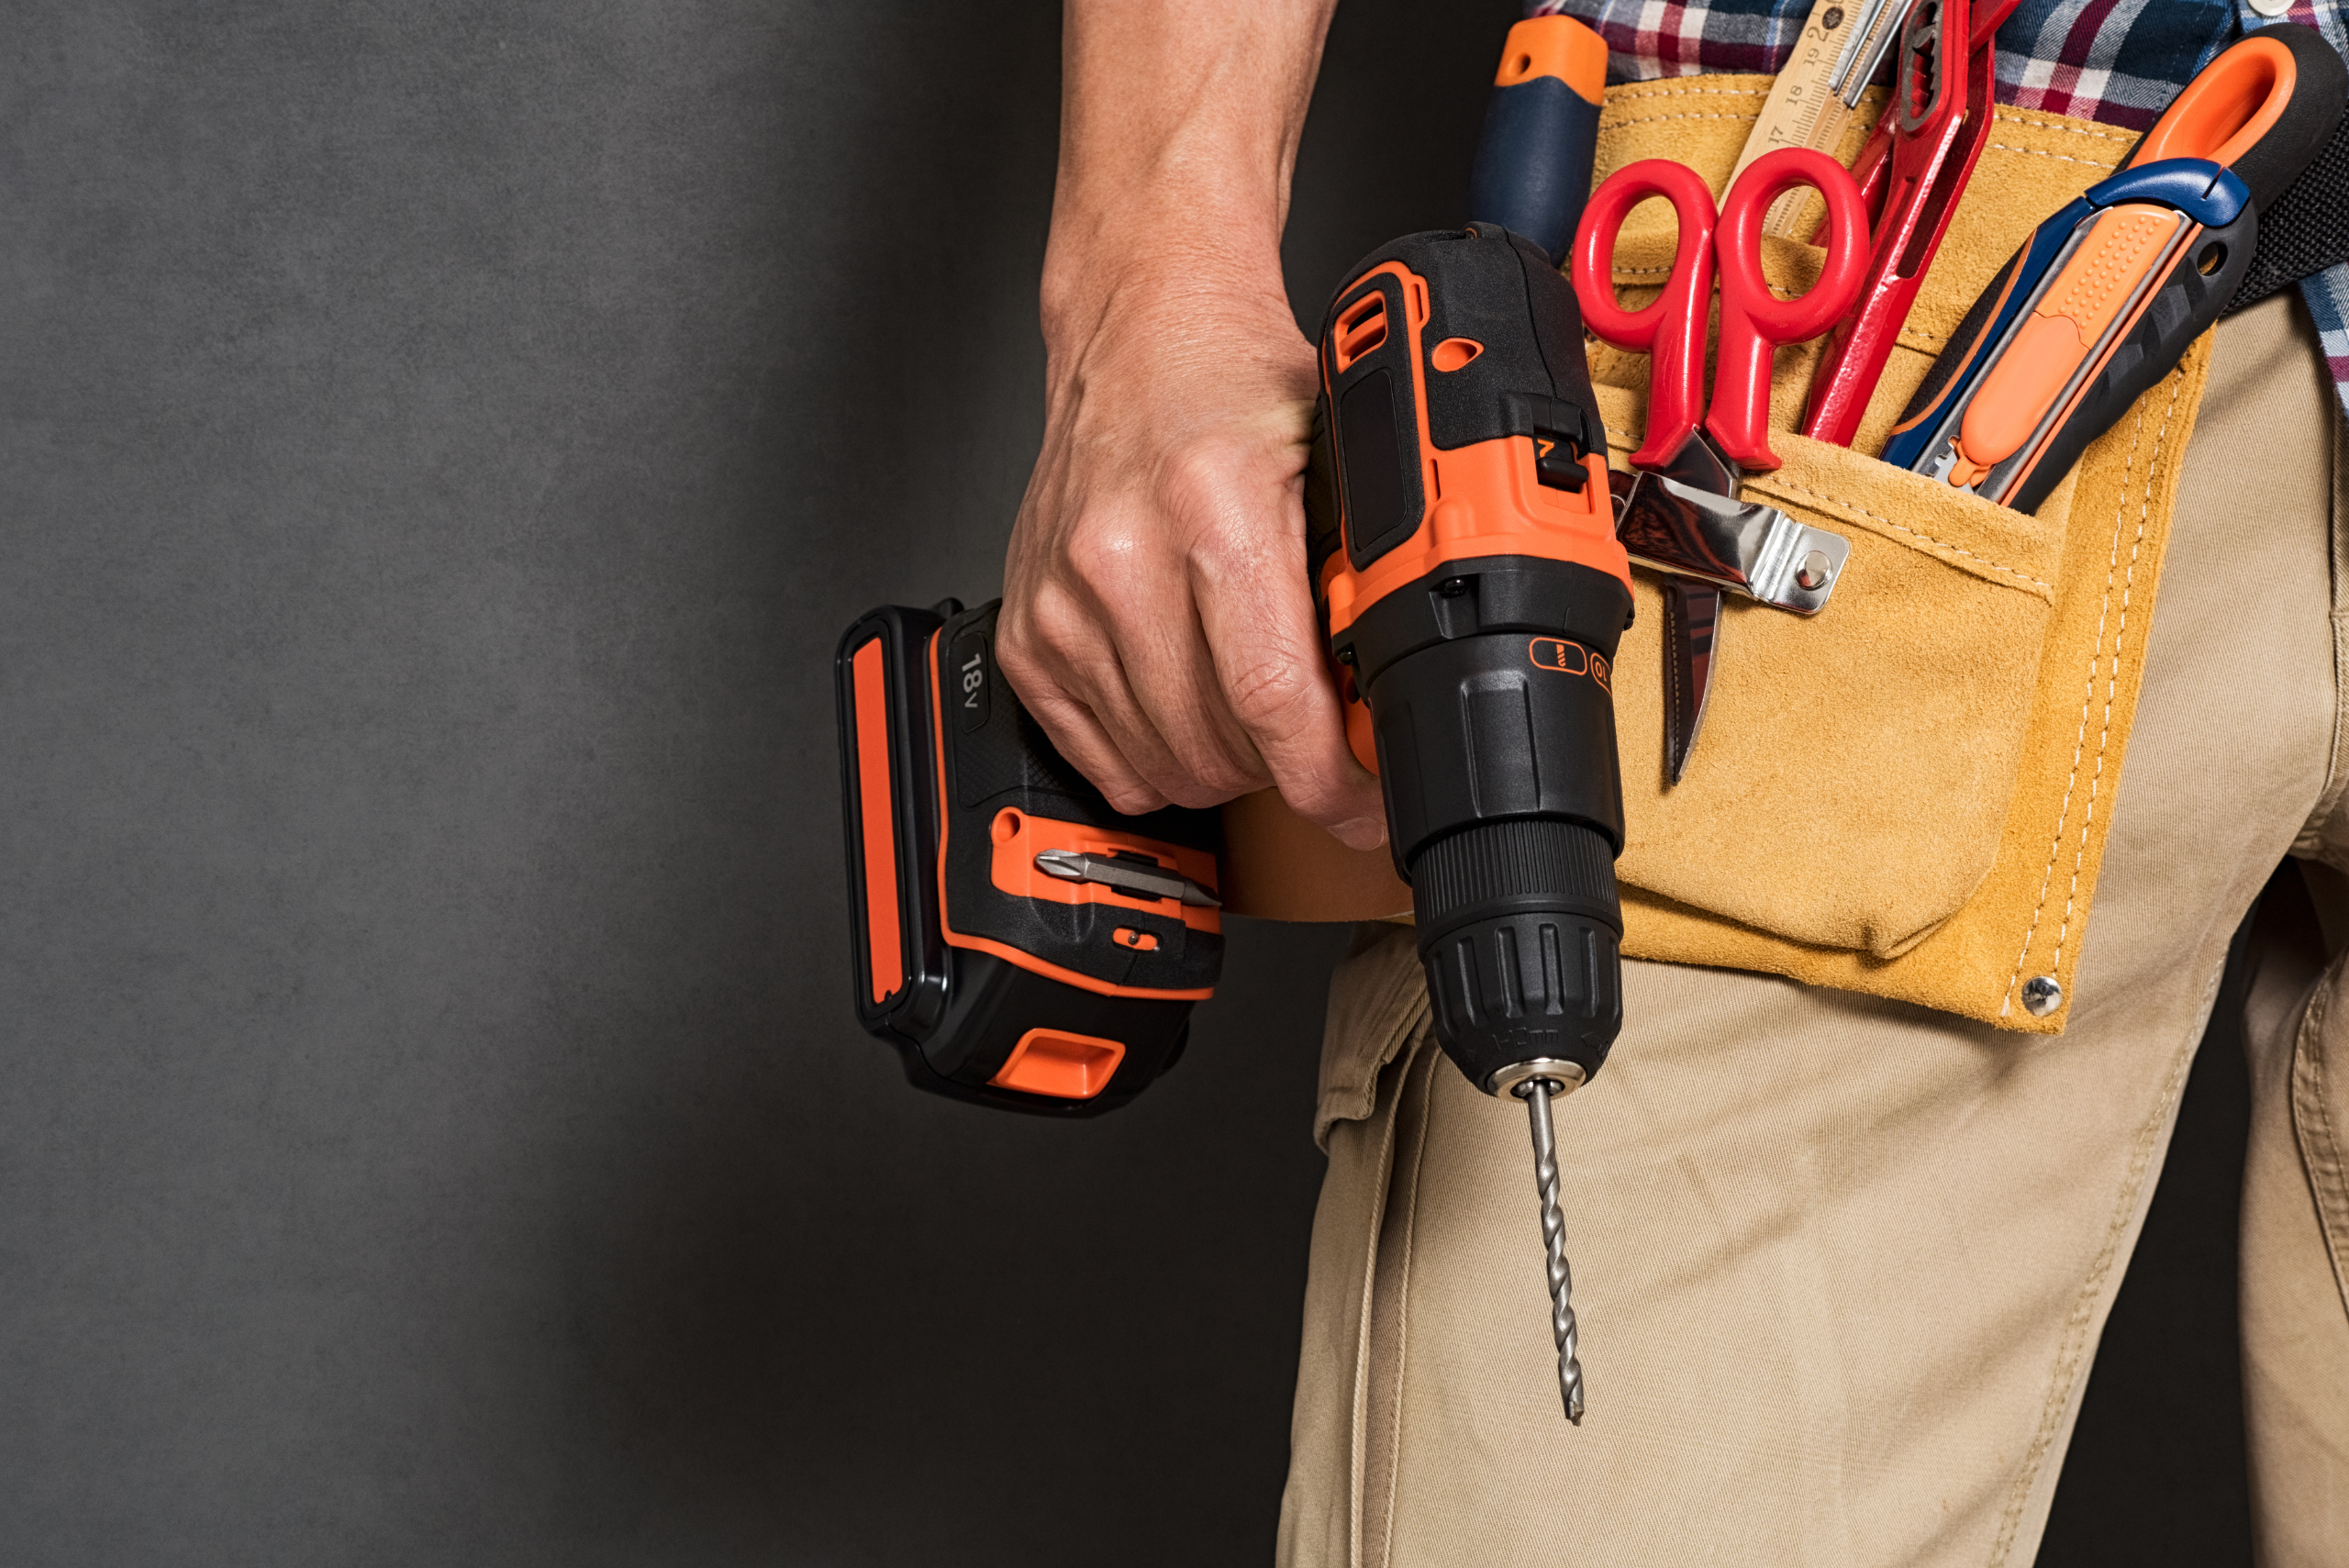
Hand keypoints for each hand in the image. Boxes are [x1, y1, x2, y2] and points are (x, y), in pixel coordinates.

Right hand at [997, 256, 1385, 848]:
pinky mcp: (1026, 635)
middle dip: (1287, 768)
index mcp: (1211, 509)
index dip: (1330, 781)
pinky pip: (1101, 760)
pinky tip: (1189, 704)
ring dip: (1225, 765)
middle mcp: (1118, 560)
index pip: (1271, 699)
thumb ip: (1365, 574)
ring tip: (1255, 707)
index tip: (1366, 805)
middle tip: (1320, 733)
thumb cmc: (1232, 388)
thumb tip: (1398, 696)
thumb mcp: (1338, 458)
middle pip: (1218, 749)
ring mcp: (1061, 604)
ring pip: (1162, 768)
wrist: (1136, 336)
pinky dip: (1156, 758)